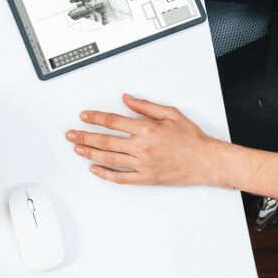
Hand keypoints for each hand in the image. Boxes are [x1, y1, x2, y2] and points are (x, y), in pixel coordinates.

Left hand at [67, 94, 228, 185]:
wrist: (206, 161)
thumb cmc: (191, 138)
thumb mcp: (170, 114)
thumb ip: (145, 106)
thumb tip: (126, 99)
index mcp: (146, 129)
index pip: (113, 121)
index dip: (95, 118)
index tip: (84, 117)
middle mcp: (142, 147)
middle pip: (105, 141)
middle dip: (84, 136)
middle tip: (71, 134)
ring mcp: (142, 164)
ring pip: (109, 159)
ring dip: (90, 153)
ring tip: (77, 149)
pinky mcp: (146, 178)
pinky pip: (120, 177)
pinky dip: (105, 174)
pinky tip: (95, 169)